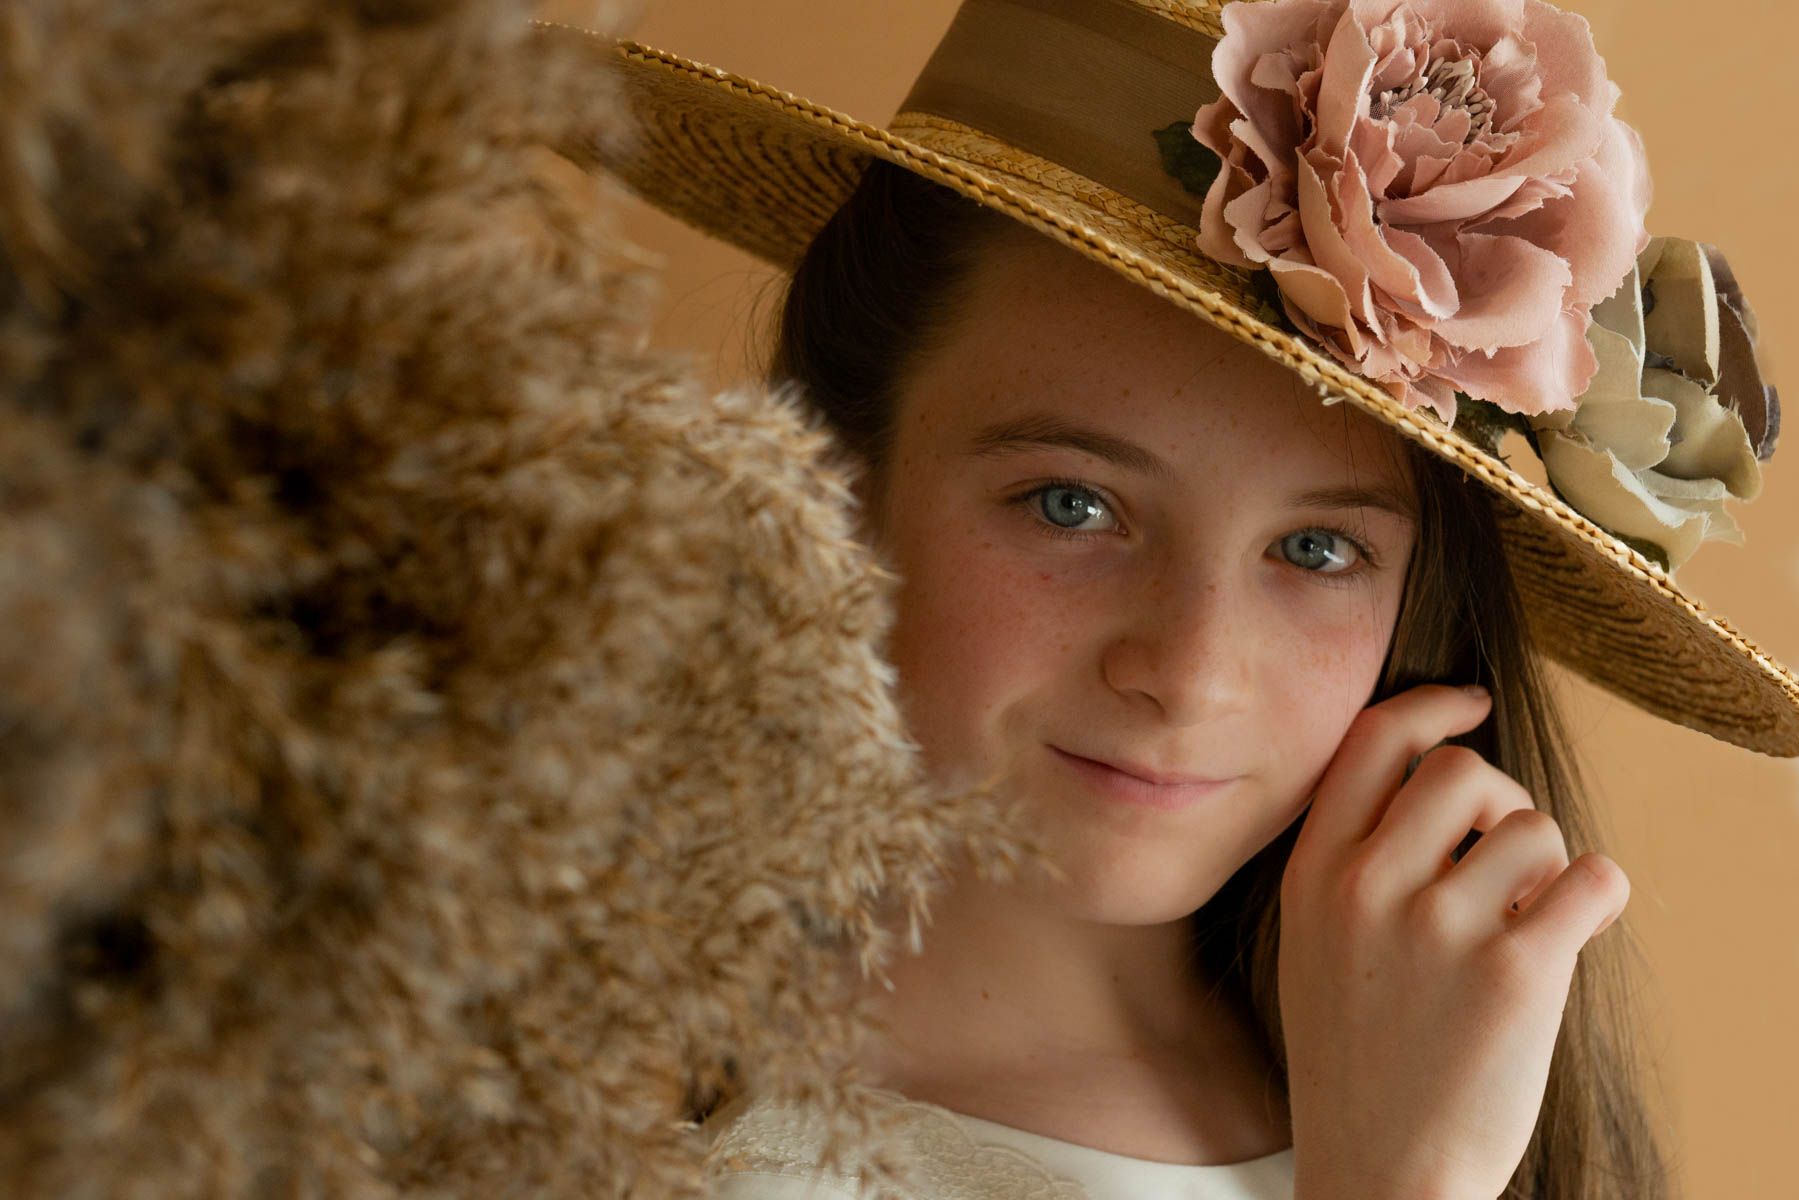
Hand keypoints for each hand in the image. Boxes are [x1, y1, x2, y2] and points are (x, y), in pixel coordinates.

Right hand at [1279, 684, 1628, 1199]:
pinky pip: (1592, 878)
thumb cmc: (1355, 1057)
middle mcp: (1367, 887)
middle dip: (1500, 800)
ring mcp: (1440, 928)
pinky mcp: (1517, 972)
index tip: (1467, 704)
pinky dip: (1597, 896)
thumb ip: (1350, 859)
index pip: (1372, 741)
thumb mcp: (1311, 943)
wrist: (1381, 1171)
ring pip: (1535, 827)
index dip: (1430, 706)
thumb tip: (1440, 778)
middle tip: (1504, 852)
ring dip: (1549, 865)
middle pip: (1463, 770)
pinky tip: (1569, 931)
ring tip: (1526, 920)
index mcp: (1313, 874)